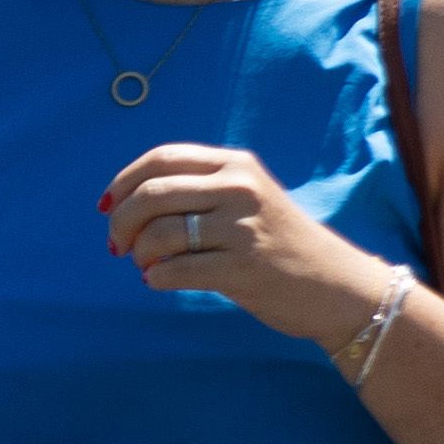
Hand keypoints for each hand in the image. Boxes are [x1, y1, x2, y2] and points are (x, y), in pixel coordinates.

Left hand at [95, 140, 382, 348]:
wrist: (336, 285)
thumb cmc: (279, 244)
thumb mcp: (247, 198)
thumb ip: (199, 190)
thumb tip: (126, 202)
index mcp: (236, 165)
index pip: (162, 158)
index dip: (123, 181)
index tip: (106, 206)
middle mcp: (240, 188)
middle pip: (152, 193)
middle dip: (121, 221)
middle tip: (116, 245)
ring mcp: (243, 228)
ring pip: (160, 232)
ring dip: (139, 252)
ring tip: (145, 265)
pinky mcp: (244, 268)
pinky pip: (176, 270)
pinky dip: (156, 277)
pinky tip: (158, 281)